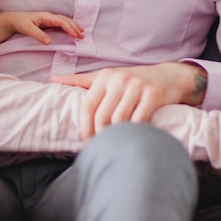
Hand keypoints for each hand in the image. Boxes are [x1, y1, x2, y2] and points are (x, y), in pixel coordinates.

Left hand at [0, 11, 82, 51]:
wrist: (13, 19)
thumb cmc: (20, 23)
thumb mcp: (27, 29)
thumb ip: (38, 35)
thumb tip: (49, 42)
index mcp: (46, 16)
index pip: (61, 22)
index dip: (70, 28)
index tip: (76, 36)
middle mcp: (49, 16)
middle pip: (65, 20)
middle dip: (74, 27)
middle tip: (82, 36)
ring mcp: (48, 19)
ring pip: (64, 21)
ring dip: (73, 26)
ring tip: (81, 32)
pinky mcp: (47, 22)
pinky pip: (61, 23)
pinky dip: (68, 26)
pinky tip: (71, 30)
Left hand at [52, 62, 206, 138]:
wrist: (168, 76)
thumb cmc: (132, 79)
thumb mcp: (106, 76)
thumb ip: (80, 80)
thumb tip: (52, 80)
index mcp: (105, 76)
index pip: (87, 105)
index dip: (85, 126)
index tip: (86, 139)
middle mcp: (119, 79)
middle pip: (102, 116)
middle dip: (100, 134)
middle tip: (103, 144)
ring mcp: (137, 87)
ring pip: (119, 121)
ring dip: (117, 135)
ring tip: (117, 142)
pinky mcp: (153, 95)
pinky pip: (138, 121)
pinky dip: (134, 132)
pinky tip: (134, 136)